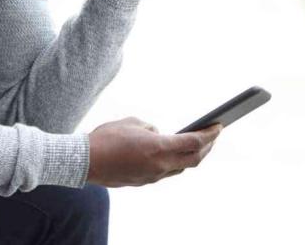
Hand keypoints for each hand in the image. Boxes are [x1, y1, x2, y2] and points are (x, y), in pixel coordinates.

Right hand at [86, 116, 221, 186]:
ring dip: (192, 157)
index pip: (194, 142)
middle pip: (194, 159)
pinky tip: (173, 154)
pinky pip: (166, 172)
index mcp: (159, 148)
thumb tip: (158, 135)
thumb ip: (150, 128)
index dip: (210, 134)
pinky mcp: (143, 182)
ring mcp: (152, 176)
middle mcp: (160, 165)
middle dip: (207, 147)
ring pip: (181, 168)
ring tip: (197, 145)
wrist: (85, 162)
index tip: (219, 126)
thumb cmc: (106, 138)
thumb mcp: (132, 122)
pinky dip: (174, 162)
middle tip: (213, 136)